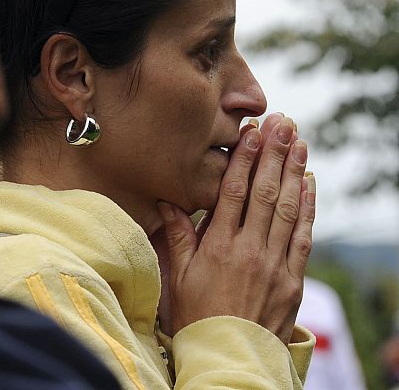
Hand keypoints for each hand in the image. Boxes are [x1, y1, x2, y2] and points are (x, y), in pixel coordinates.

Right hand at [158, 116, 314, 343]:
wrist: (228, 356)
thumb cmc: (197, 316)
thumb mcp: (178, 276)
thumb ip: (178, 236)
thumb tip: (169, 201)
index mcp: (218, 246)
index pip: (232, 192)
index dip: (243, 159)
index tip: (251, 132)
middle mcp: (249, 249)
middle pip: (264, 192)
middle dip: (274, 154)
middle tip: (282, 123)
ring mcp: (274, 263)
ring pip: (287, 208)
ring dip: (294, 172)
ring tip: (299, 142)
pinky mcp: (293, 279)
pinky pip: (303, 236)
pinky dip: (309, 208)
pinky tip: (310, 184)